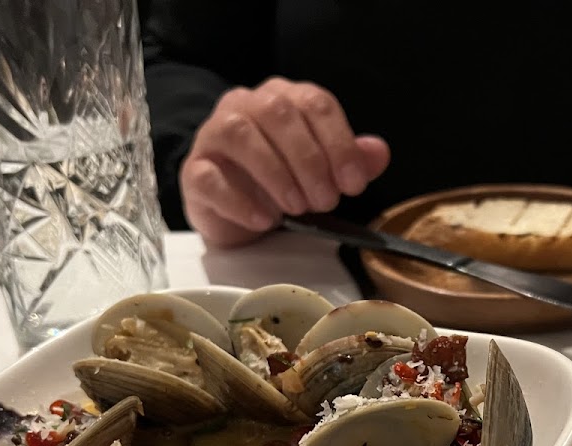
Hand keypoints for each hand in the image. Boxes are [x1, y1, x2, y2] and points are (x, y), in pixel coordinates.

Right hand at [180, 77, 390, 247]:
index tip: (353, 183)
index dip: (339, 143)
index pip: (315, 103)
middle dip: (310, 161)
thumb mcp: (324, 173)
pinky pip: (210, 177)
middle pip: (279, 114)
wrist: (234, 209)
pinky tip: (264, 220)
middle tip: (326, 200)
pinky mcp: (194, 170)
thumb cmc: (282, 184)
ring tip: (296, 208)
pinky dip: (240, 200)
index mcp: (285, 99)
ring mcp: (214, 134)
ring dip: (275, 173)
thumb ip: (352, 160)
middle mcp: (247, 106)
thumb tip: (378, 152)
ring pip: (240, 136)